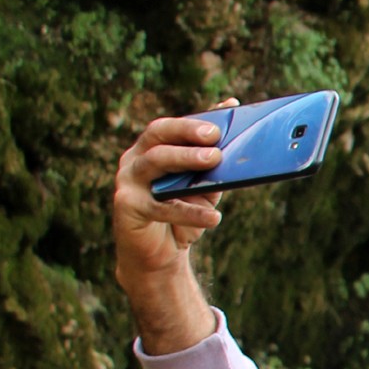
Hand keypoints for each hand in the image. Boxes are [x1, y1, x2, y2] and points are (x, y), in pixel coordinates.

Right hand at [112, 99, 236, 352]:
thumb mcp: (202, 190)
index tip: (226, 111)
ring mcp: (127, 182)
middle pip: (157, 135)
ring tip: (215, 159)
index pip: (171, 126)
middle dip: (187, 131)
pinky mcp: (127, 207)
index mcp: (151, 149)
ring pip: (155, 161)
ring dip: (186, 158)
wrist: (157, 256)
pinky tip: (214, 217)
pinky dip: (190, 210)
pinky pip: (161, 206)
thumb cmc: (182, 215)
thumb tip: (240, 148)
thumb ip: (214, 169)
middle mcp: (134, 160)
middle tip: (216, 135)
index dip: (196, 118)